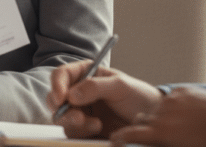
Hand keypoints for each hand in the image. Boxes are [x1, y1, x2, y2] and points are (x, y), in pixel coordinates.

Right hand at [47, 62, 161, 138]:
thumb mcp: (121, 86)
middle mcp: (78, 92)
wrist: (151, 121)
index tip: (61, 98)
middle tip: (78, 117)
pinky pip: (72, 131)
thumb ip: (95, 87)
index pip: (61, 75)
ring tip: (96, 124)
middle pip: (55, 98)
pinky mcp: (84, 128)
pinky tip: (98, 129)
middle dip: (62, 109)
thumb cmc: (138, 96)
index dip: (57, 85)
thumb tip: (71, 95)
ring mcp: (80, 111)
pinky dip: (82, 132)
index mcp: (85, 74)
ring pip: (61, 117)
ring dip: (74, 123)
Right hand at [109, 86, 205, 146]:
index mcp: (160, 132)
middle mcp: (161, 114)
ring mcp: (172, 101)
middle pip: (142, 120)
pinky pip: (172, 99)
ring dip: (162, 116)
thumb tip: (150, 143)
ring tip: (178, 123)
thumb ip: (161, 144)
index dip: (121, 137)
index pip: (130, 134)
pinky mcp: (183, 91)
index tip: (117, 139)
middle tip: (157, 133)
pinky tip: (188, 113)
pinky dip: (176, 106)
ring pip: (157, 109)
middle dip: (146, 127)